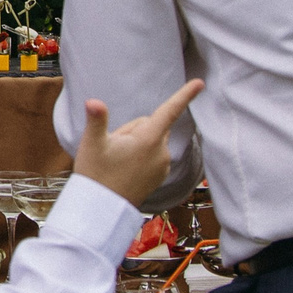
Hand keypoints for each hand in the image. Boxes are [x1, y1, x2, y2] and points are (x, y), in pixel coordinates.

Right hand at [72, 80, 204, 207]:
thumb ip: (97, 119)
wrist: (102, 209)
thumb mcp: (92, 144)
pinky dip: (141, 155)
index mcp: (149, 140)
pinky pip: (153, 155)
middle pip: (151, 125)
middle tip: (113, 146)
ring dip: (137, 143)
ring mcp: (162, 165)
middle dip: (133, 129)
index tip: (200, 83)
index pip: (169, 111)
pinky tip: (125, 168)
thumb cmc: (96, 174)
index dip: (185, 95)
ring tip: (117, 160)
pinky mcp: (160, 176)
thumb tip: (93, 102)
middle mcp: (161, 152)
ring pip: (150, 140)